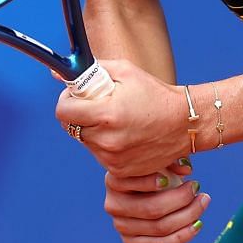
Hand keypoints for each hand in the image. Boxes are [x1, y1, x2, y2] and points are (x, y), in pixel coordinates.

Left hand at [53, 58, 195, 176]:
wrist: (184, 124)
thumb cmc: (154, 93)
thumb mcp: (125, 72)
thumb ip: (90, 71)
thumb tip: (58, 73)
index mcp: (106, 114)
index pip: (63, 112)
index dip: (67, 101)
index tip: (77, 96)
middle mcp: (107, 140)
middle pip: (72, 127)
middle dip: (81, 115)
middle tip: (100, 105)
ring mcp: (113, 159)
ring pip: (86, 142)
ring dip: (93, 130)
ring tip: (116, 120)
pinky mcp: (120, 171)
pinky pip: (100, 155)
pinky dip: (106, 144)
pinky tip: (124, 134)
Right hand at [103, 163, 210, 242]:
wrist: (141, 192)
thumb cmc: (151, 170)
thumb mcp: (157, 160)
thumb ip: (170, 160)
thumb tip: (186, 170)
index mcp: (113, 180)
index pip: (134, 182)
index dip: (156, 181)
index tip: (184, 175)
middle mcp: (113, 205)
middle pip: (152, 209)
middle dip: (182, 199)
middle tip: (197, 186)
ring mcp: (120, 226)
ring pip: (159, 228)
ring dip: (188, 216)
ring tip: (203, 201)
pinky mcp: (130, 242)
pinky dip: (182, 236)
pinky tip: (197, 224)